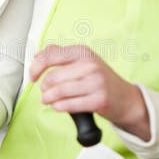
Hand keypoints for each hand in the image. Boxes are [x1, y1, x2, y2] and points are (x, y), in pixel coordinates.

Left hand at [30, 44, 150, 140]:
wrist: (125, 99)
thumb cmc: (100, 81)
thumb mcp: (84, 61)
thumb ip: (61, 55)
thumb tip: (39, 53)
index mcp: (83, 52)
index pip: (51, 55)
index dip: (36, 67)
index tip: (33, 76)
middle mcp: (90, 65)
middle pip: (52, 77)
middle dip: (44, 88)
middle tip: (45, 93)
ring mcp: (95, 82)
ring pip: (58, 92)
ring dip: (48, 99)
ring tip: (48, 101)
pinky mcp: (98, 100)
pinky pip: (68, 104)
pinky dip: (58, 107)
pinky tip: (58, 106)